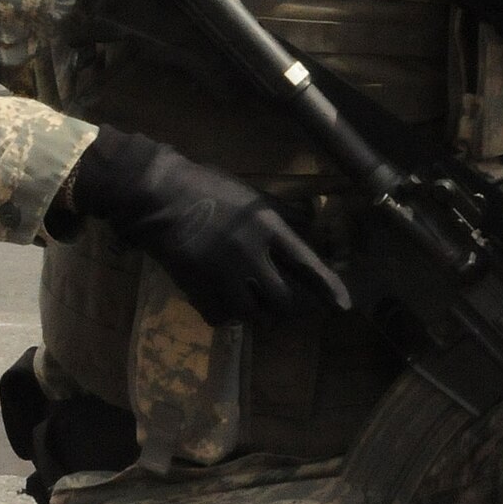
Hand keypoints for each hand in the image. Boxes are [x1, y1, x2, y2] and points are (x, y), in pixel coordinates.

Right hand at [61, 128, 350, 325]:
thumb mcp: (251, 194)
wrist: (157, 195)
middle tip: (278, 303)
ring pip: (251, 313)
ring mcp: (222, 273)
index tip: (344, 306)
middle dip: (284, 307)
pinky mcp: (196, 286)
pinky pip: (220, 316)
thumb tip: (308, 223)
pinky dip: (224, 316)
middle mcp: (250, 254)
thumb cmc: (205, 187)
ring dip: (253, 313)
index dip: (328, 286)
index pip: (307, 263)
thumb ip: (281, 213)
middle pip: (282, 299)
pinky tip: (221, 304)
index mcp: (267, 227)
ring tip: (247, 303)